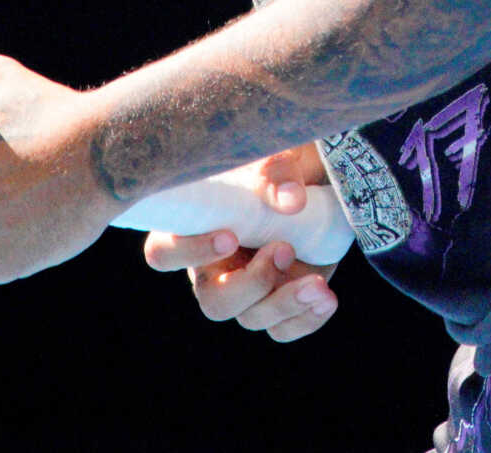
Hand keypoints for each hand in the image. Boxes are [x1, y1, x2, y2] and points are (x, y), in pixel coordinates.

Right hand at [142, 145, 341, 341]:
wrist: (315, 190)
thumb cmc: (276, 170)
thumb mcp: (274, 159)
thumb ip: (277, 173)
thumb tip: (290, 201)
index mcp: (194, 229)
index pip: (164, 253)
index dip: (190, 252)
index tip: (231, 237)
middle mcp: (213, 268)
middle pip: (214, 302)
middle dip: (251, 285)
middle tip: (284, 249)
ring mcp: (246, 291)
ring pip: (252, 318)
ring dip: (286, 302)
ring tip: (317, 282)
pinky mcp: (276, 304)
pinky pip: (282, 330)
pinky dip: (306, 320)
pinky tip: (326, 298)